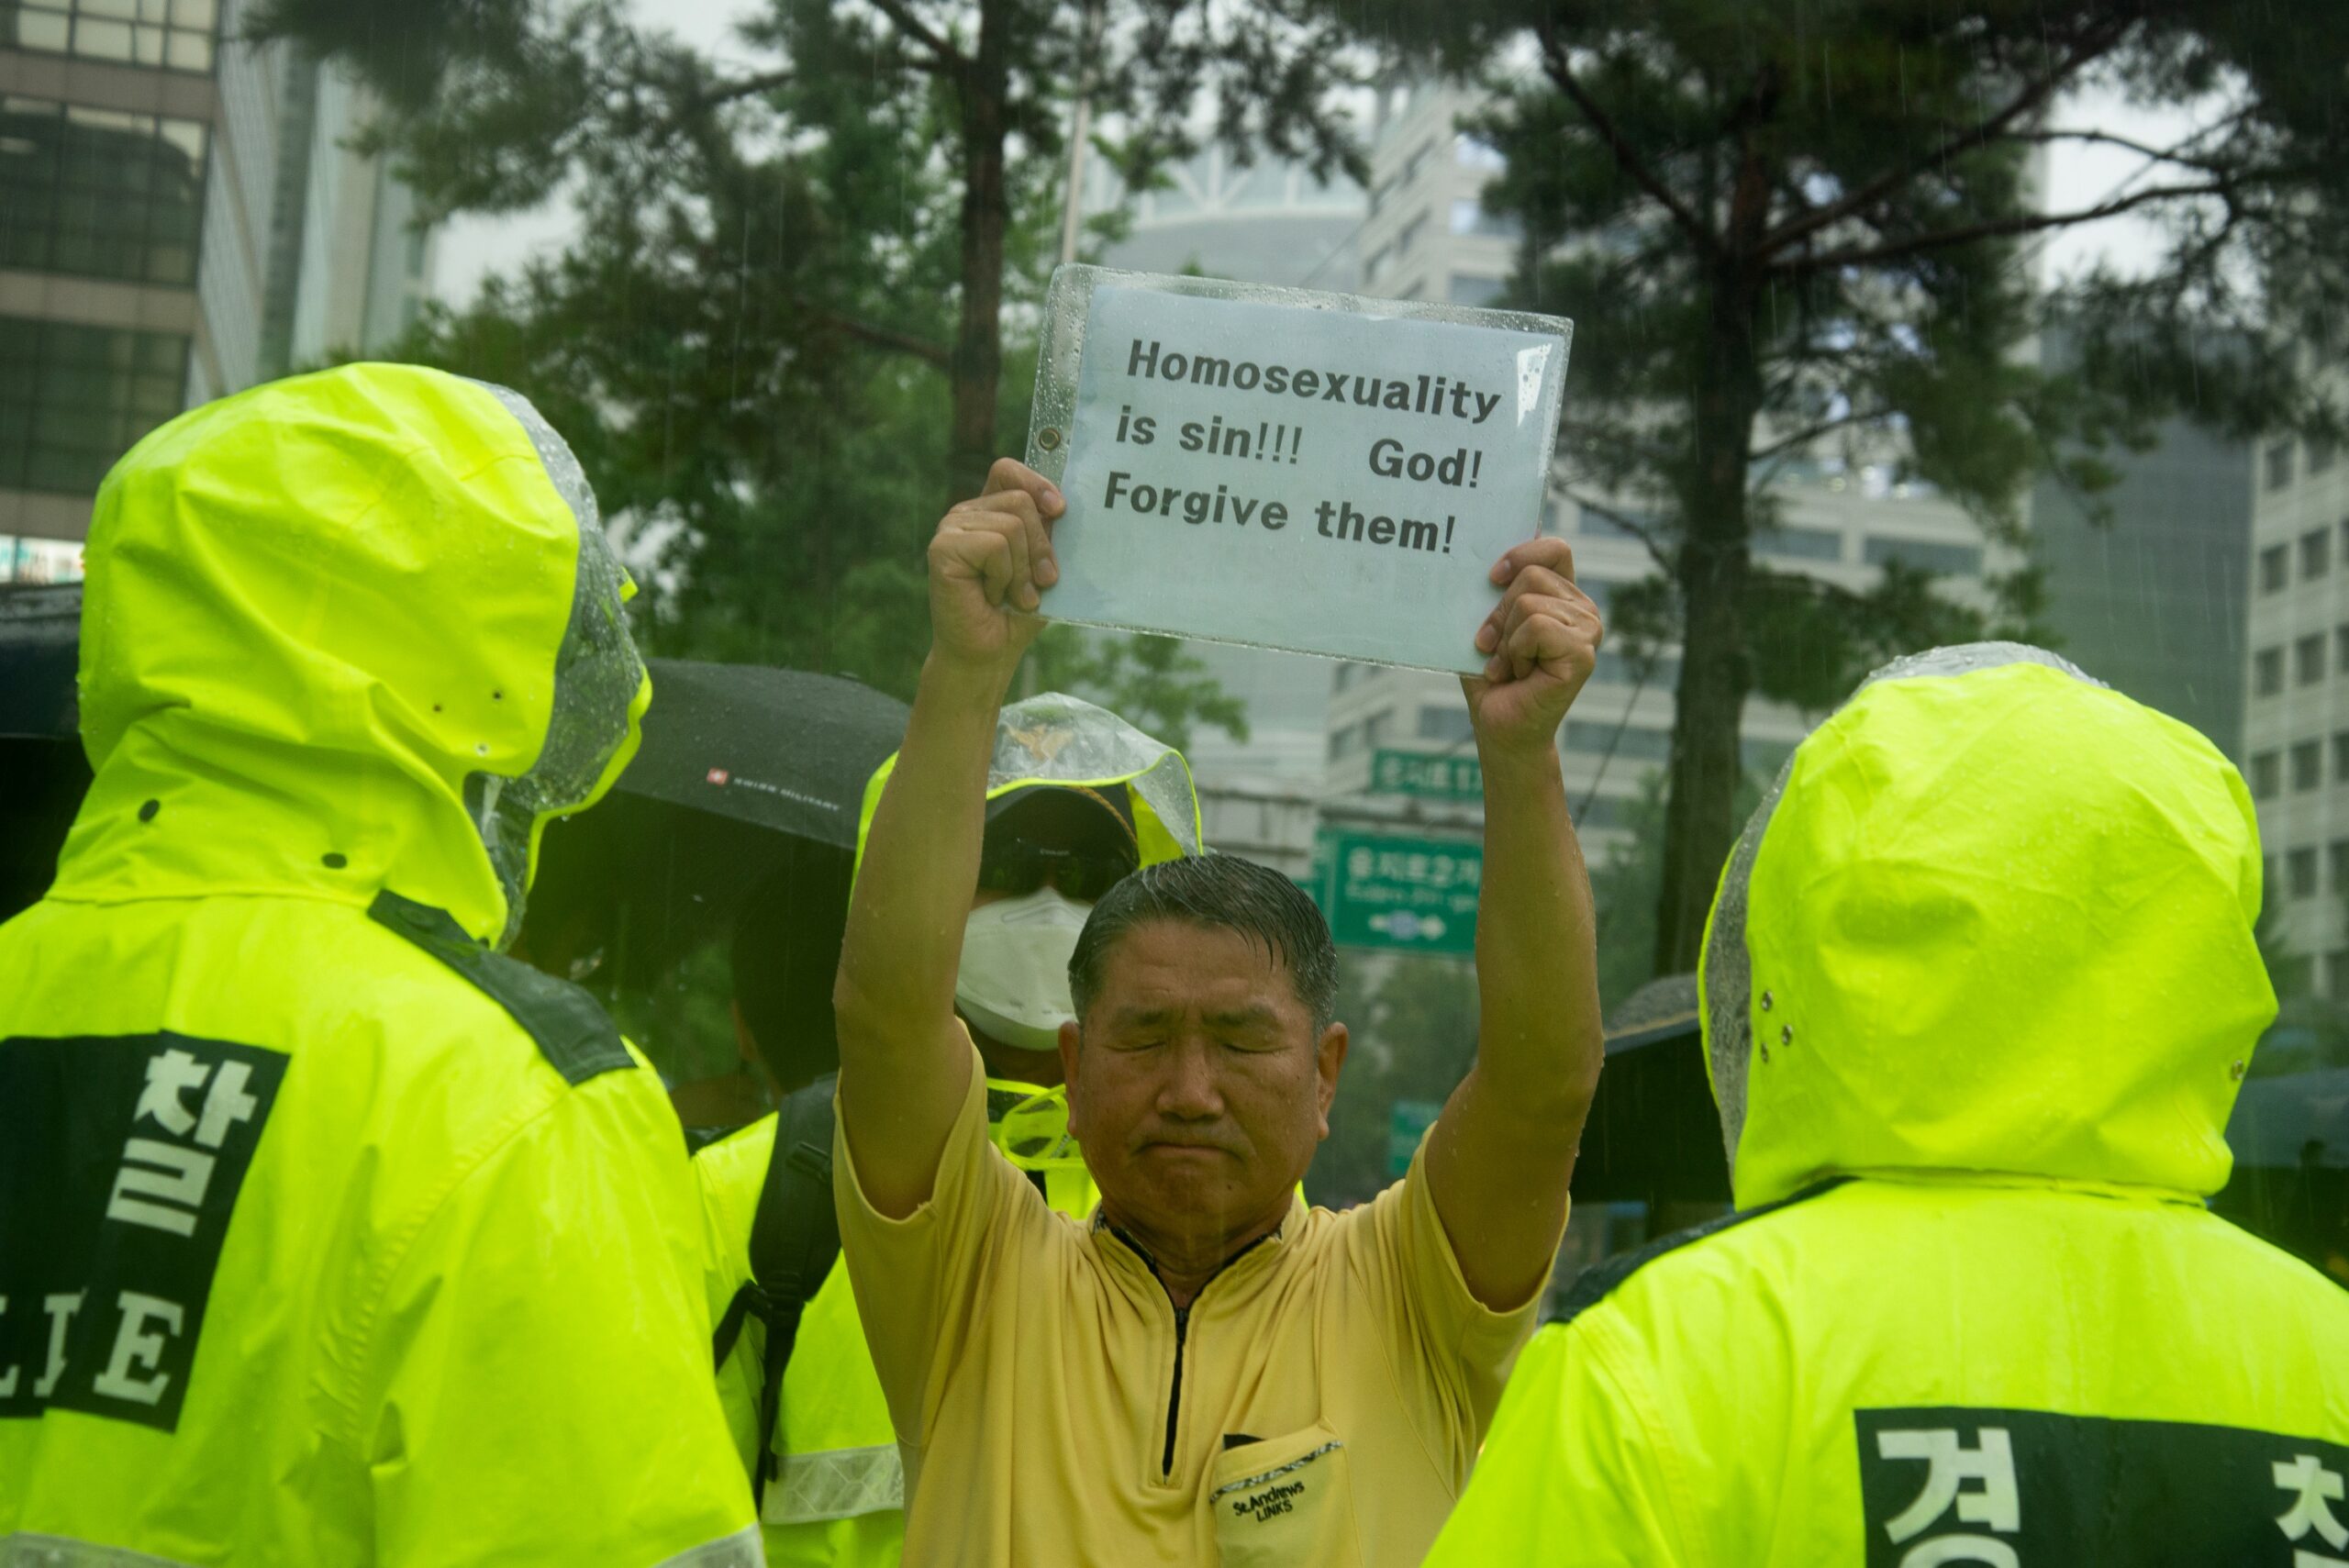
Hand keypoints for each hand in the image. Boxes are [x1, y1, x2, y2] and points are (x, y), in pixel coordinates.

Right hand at [927, 458, 1063, 672]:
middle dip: (1041, 546)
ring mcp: (950, 528)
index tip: (1060, 511)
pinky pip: (994, 545)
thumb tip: (1066, 507)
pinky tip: (991, 595)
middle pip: (1021, 501)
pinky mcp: (943, 548)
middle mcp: (966, 514)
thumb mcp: (1043, 565)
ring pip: (1012, 526)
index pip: (1008, 471)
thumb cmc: (1017, 611)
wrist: (989, 653)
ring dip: (1023, 570)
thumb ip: (1049, 533)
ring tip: (1014, 595)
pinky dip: (1004, 577)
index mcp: (989, 511)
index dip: (1036, 482)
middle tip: (1042, 582)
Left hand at [1463, 537, 1602, 757]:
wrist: (1498, 726)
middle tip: (1494, 648)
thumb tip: (1502, 554)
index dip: (1523, 554)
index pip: (1555, 550)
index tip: (1492, 577)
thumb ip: (1497, 590)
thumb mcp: (1489, 624)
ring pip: (1528, 602)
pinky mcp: (1583, 654)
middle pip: (1531, 575)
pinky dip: (1516, 652)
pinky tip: (1521, 674)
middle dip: (1499, 613)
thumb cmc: (1492, 676)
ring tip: (1510, 665)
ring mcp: (1588, 631)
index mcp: (1563, 597)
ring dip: (1506, 639)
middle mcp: (1581, 610)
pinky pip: (1536, 627)